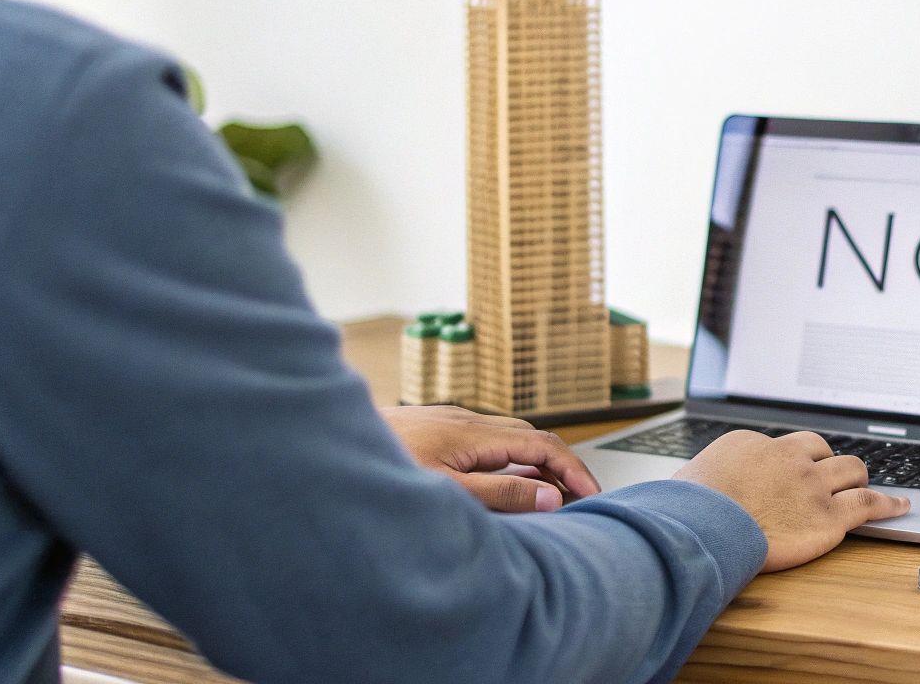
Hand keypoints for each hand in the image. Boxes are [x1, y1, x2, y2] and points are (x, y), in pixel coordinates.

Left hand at [380, 406, 599, 512]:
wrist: (326, 443)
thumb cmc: (380, 468)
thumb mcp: (447, 492)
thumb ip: (501, 495)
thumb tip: (550, 496)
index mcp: (475, 433)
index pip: (544, 446)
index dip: (574, 470)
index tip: (592, 495)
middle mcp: (466, 421)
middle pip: (532, 438)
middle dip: (560, 466)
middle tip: (576, 499)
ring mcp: (450, 422)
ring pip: (509, 439)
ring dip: (533, 464)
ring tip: (545, 497)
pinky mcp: (435, 430)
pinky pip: (486, 441)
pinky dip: (507, 461)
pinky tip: (500, 482)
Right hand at [673, 430, 909, 571]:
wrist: (701, 526)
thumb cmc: (686, 511)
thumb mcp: (688, 480)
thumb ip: (704, 481)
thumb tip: (689, 492)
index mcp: (752, 444)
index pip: (783, 447)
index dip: (789, 464)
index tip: (790, 476)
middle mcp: (787, 457)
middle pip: (822, 451)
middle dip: (828, 464)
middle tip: (829, 480)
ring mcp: (811, 485)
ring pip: (851, 470)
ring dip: (857, 479)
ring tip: (864, 488)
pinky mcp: (829, 516)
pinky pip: (869, 503)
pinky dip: (889, 503)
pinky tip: (902, 506)